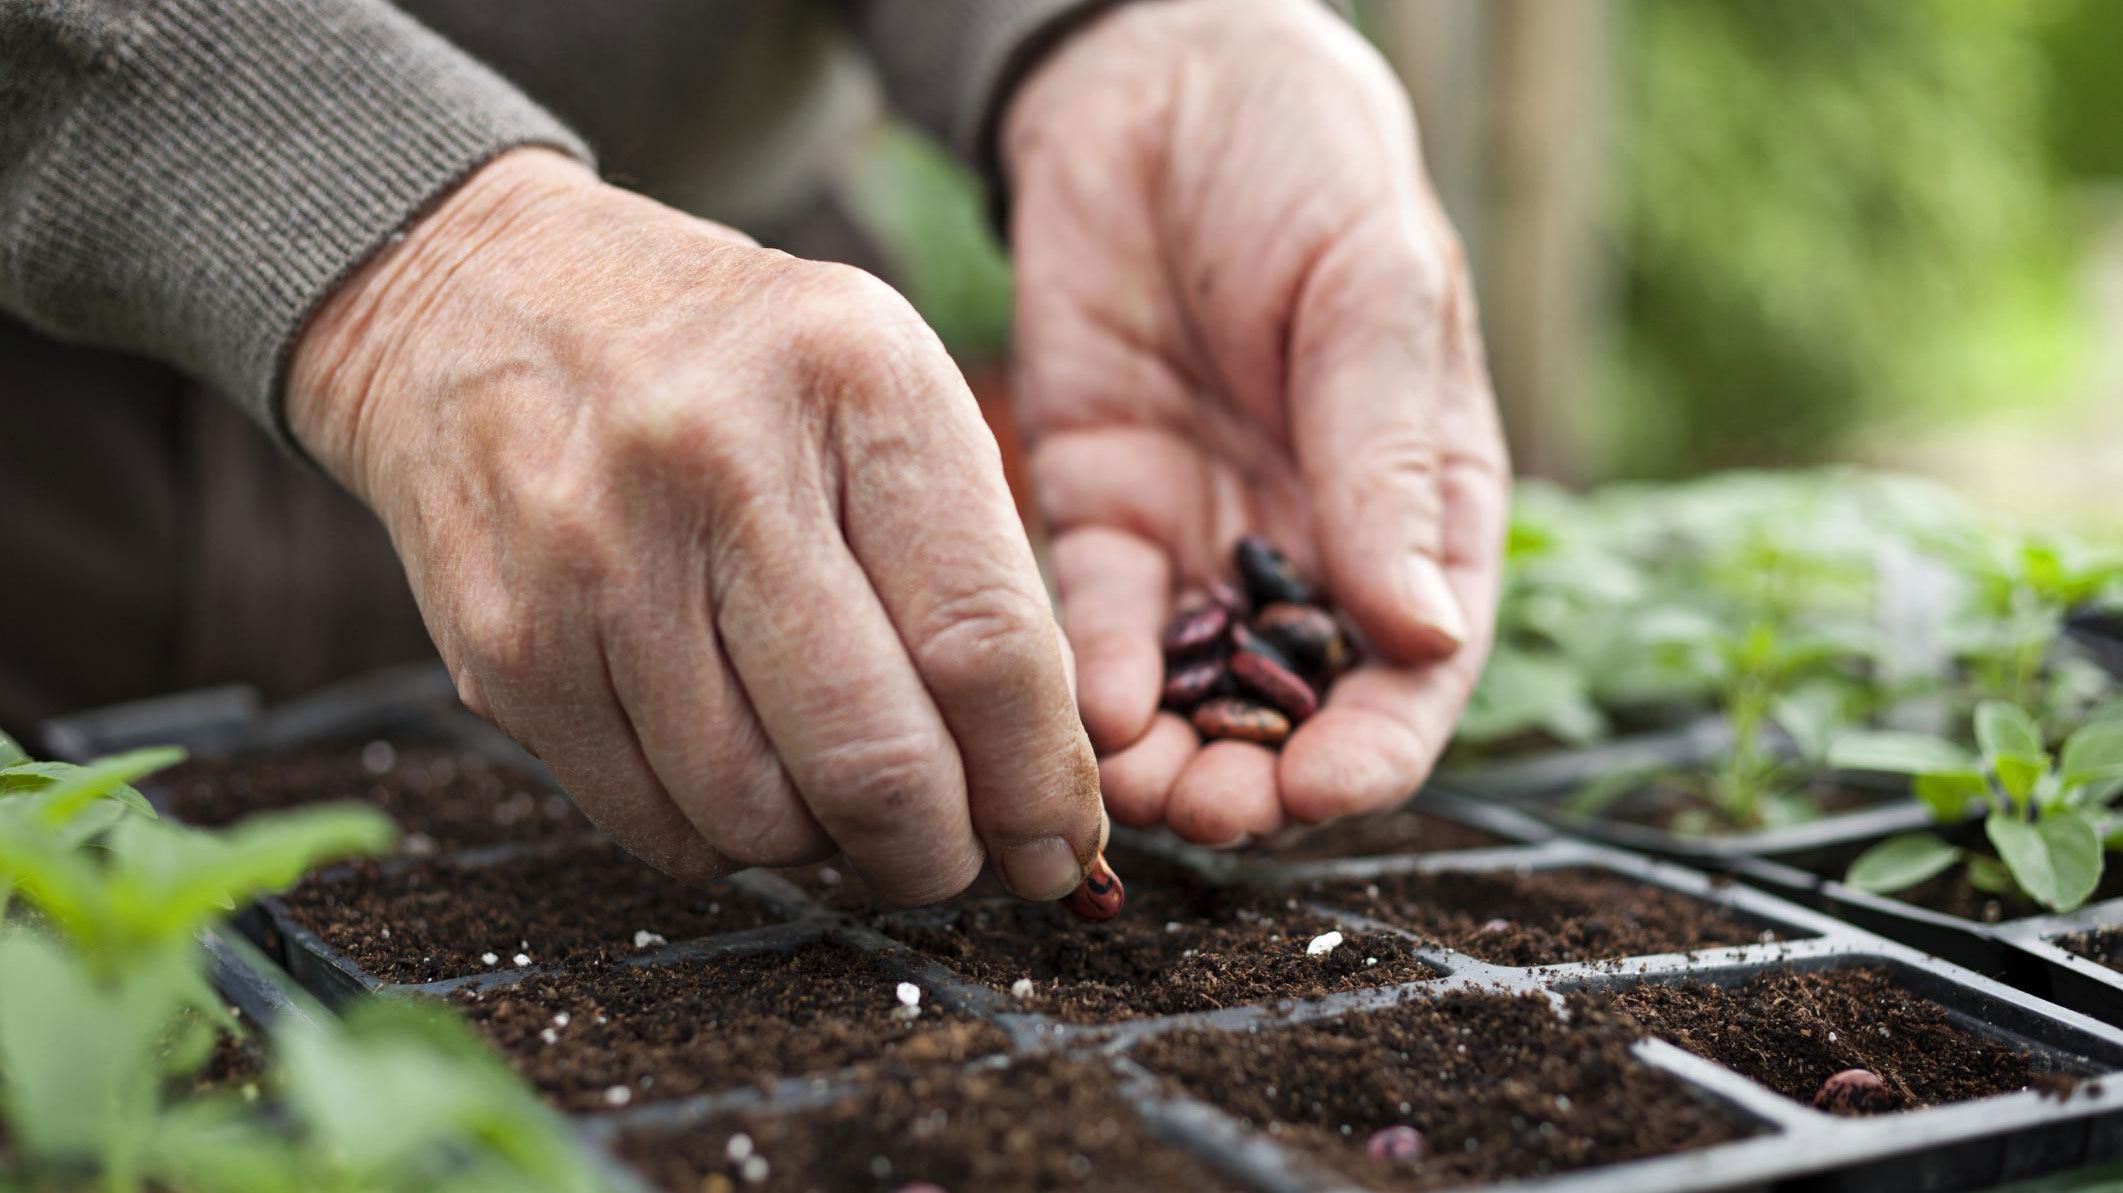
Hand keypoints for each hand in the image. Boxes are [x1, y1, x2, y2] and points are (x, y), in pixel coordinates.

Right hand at [287, 149, 1104, 904]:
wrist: (481, 295)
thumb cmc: (732, 362)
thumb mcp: (881, 387)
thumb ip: (973, 567)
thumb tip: (1042, 783)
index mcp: (853, 381)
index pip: (984, 644)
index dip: (1037, 783)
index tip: (1060, 844)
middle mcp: (716, 461)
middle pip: (874, 759)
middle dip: (942, 855)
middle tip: (962, 860)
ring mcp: (593, 559)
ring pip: (759, 818)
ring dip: (832, 854)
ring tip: (850, 809)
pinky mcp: (508, 647)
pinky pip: (653, 826)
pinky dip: (727, 842)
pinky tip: (750, 785)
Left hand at [1004, 0, 1508, 843]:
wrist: (1156, 84)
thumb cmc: (1307, 168)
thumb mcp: (1371, 294)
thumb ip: (1385, 459)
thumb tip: (1419, 631)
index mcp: (1420, 504)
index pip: (1415, 666)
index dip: (1380, 747)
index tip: (1328, 791)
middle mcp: (1313, 543)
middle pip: (1297, 708)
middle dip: (1259, 778)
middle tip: (1209, 810)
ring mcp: (1204, 533)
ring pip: (1194, 689)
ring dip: (1169, 754)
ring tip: (1132, 788)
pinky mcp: (1102, 508)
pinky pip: (1100, 617)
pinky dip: (1094, 674)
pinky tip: (1087, 710)